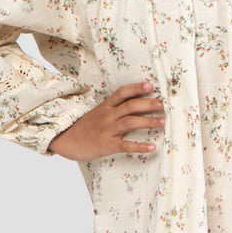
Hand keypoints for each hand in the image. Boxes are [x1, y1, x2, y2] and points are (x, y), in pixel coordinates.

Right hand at [48, 80, 164, 160]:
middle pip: (131, 106)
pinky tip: (152, 147)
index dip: (136, 88)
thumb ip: (113, 108)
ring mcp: (107, 130)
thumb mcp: (97, 113)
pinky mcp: (107, 145)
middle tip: (165, 104)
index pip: (122, 93)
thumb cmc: (85, 128)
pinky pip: (126, 145)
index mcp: (106, 107)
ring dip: (148, 121)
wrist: (66, 141)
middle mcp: (108, 116)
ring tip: (163, 122)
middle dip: (149, 104)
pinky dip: (140, 146)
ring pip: (130, 122)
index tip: (150, 85)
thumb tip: (133, 104)